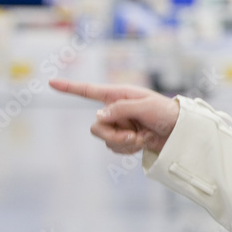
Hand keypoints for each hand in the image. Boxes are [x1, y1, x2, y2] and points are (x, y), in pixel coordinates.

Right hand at [49, 78, 180, 154]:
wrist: (180, 131)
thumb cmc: (166, 112)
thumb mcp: (145, 106)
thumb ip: (121, 109)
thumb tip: (98, 116)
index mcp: (119, 95)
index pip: (89, 91)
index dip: (70, 87)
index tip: (51, 82)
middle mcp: (116, 109)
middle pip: (96, 126)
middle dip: (114, 135)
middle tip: (134, 135)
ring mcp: (119, 125)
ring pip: (105, 140)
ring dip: (124, 143)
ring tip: (143, 137)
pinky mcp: (124, 139)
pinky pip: (115, 149)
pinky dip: (128, 149)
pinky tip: (143, 142)